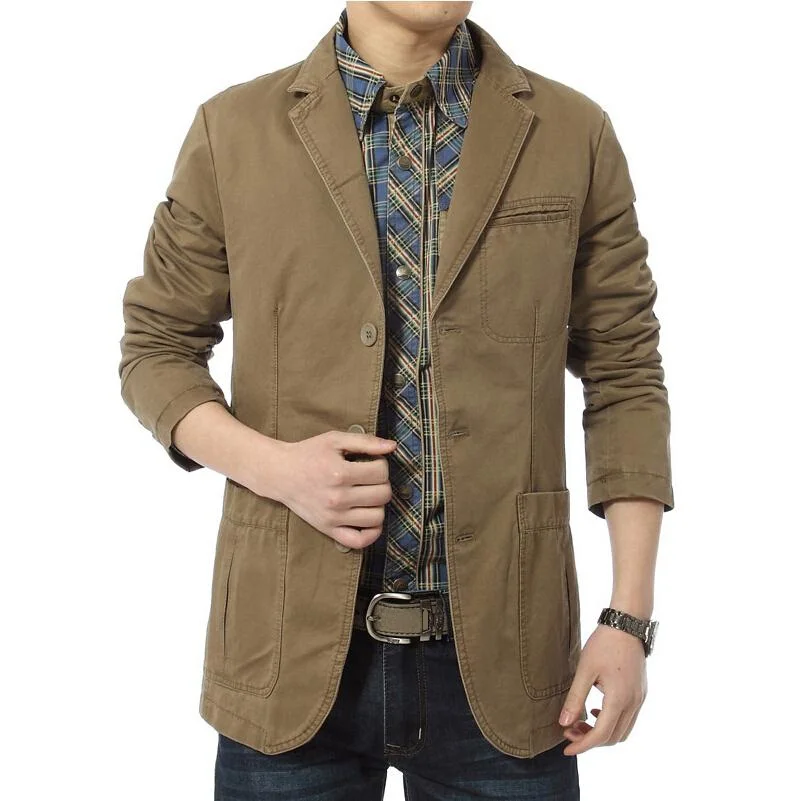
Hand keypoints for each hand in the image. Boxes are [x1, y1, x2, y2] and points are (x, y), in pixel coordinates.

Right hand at [268, 430, 396, 550]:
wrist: (280, 474)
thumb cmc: (308, 453)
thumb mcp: (335, 439)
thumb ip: (365, 441)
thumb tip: (392, 446)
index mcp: (339, 473)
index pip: (381, 472)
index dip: (381, 464)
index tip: (370, 462)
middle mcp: (337, 498)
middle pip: (383, 495)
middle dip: (381, 483)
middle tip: (369, 478)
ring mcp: (333, 517)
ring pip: (377, 517)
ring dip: (378, 504)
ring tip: (367, 495)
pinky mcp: (328, 530)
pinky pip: (359, 541)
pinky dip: (372, 533)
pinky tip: (369, 518)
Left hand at [558, 623, 647, 755]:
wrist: (627, 624)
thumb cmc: (604, 644)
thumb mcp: (585, 670)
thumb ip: (575, 698)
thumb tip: (564, 723)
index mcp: (619, 699)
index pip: (601, 735)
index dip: (583, 746)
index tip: (566, 750)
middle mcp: (634, 703)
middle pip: (613, 738)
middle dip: (591, 740)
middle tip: (569, 731)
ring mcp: (640, 699)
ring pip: (623, 731)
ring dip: (602, 732)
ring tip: (580, 722)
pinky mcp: (640, 693)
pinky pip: (628, 718)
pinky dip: (612, 722)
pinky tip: (595, 710)